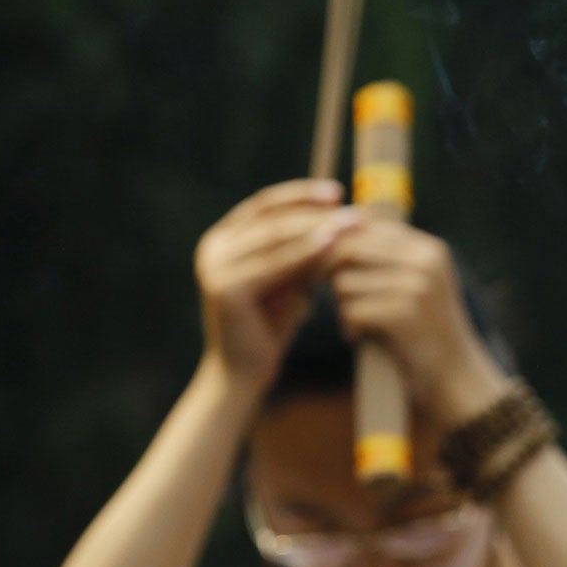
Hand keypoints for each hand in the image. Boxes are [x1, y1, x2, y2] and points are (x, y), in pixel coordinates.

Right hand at [195, 180, 354, 391]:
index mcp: (224, 239)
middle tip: (353, 210)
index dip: (301, 196)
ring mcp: (215, 266)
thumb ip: (305, 252)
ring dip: (315, 228)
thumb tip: (342, 220)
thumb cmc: (271, 327)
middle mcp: (213, 247)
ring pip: (273, 238)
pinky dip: (304, 253)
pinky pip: (273, 265)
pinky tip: (331, 247)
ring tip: (350, 224)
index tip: (338, 192)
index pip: (265, 205)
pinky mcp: (225, 288)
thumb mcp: (291, 280)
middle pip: (271, 218)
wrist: (243, 374)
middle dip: (314, 212)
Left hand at [324, 220, 508, 420]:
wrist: (458, 380)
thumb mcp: (417, 284)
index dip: (339, 248)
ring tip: (360, 324)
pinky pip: (350, 311)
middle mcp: (426, 262)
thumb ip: (386, 256)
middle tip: (340, 299)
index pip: (365, 226)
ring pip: (344, 282)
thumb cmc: (427, 333)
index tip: (335, 273)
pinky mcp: (404, 316)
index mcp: (430, 249)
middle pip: (348, 250)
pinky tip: (362, 339)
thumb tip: (332, 228)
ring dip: (343, 307)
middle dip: (333, 274)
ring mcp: (417, 288)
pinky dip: (350, 329)